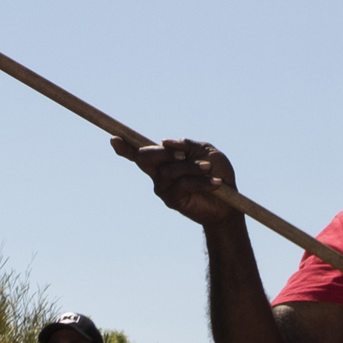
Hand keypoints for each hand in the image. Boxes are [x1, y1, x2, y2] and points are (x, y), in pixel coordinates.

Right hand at [112, 135, 244, 225]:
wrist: (229, 203)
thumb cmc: (217, 173)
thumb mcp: (206, 151)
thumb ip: (187, 144)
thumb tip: (165, 141)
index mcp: (164, 159)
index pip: (139, 153)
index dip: (125, 147)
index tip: (113, 139)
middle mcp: (158, 174)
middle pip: (145, 158)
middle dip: (163, 153)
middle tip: (185, 155)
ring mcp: (163, 188)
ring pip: (168, 171)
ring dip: (191, 167)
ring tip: (209, 168)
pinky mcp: (172, 201)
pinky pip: (182, 185)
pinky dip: (200, 181)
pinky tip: (215, 183)